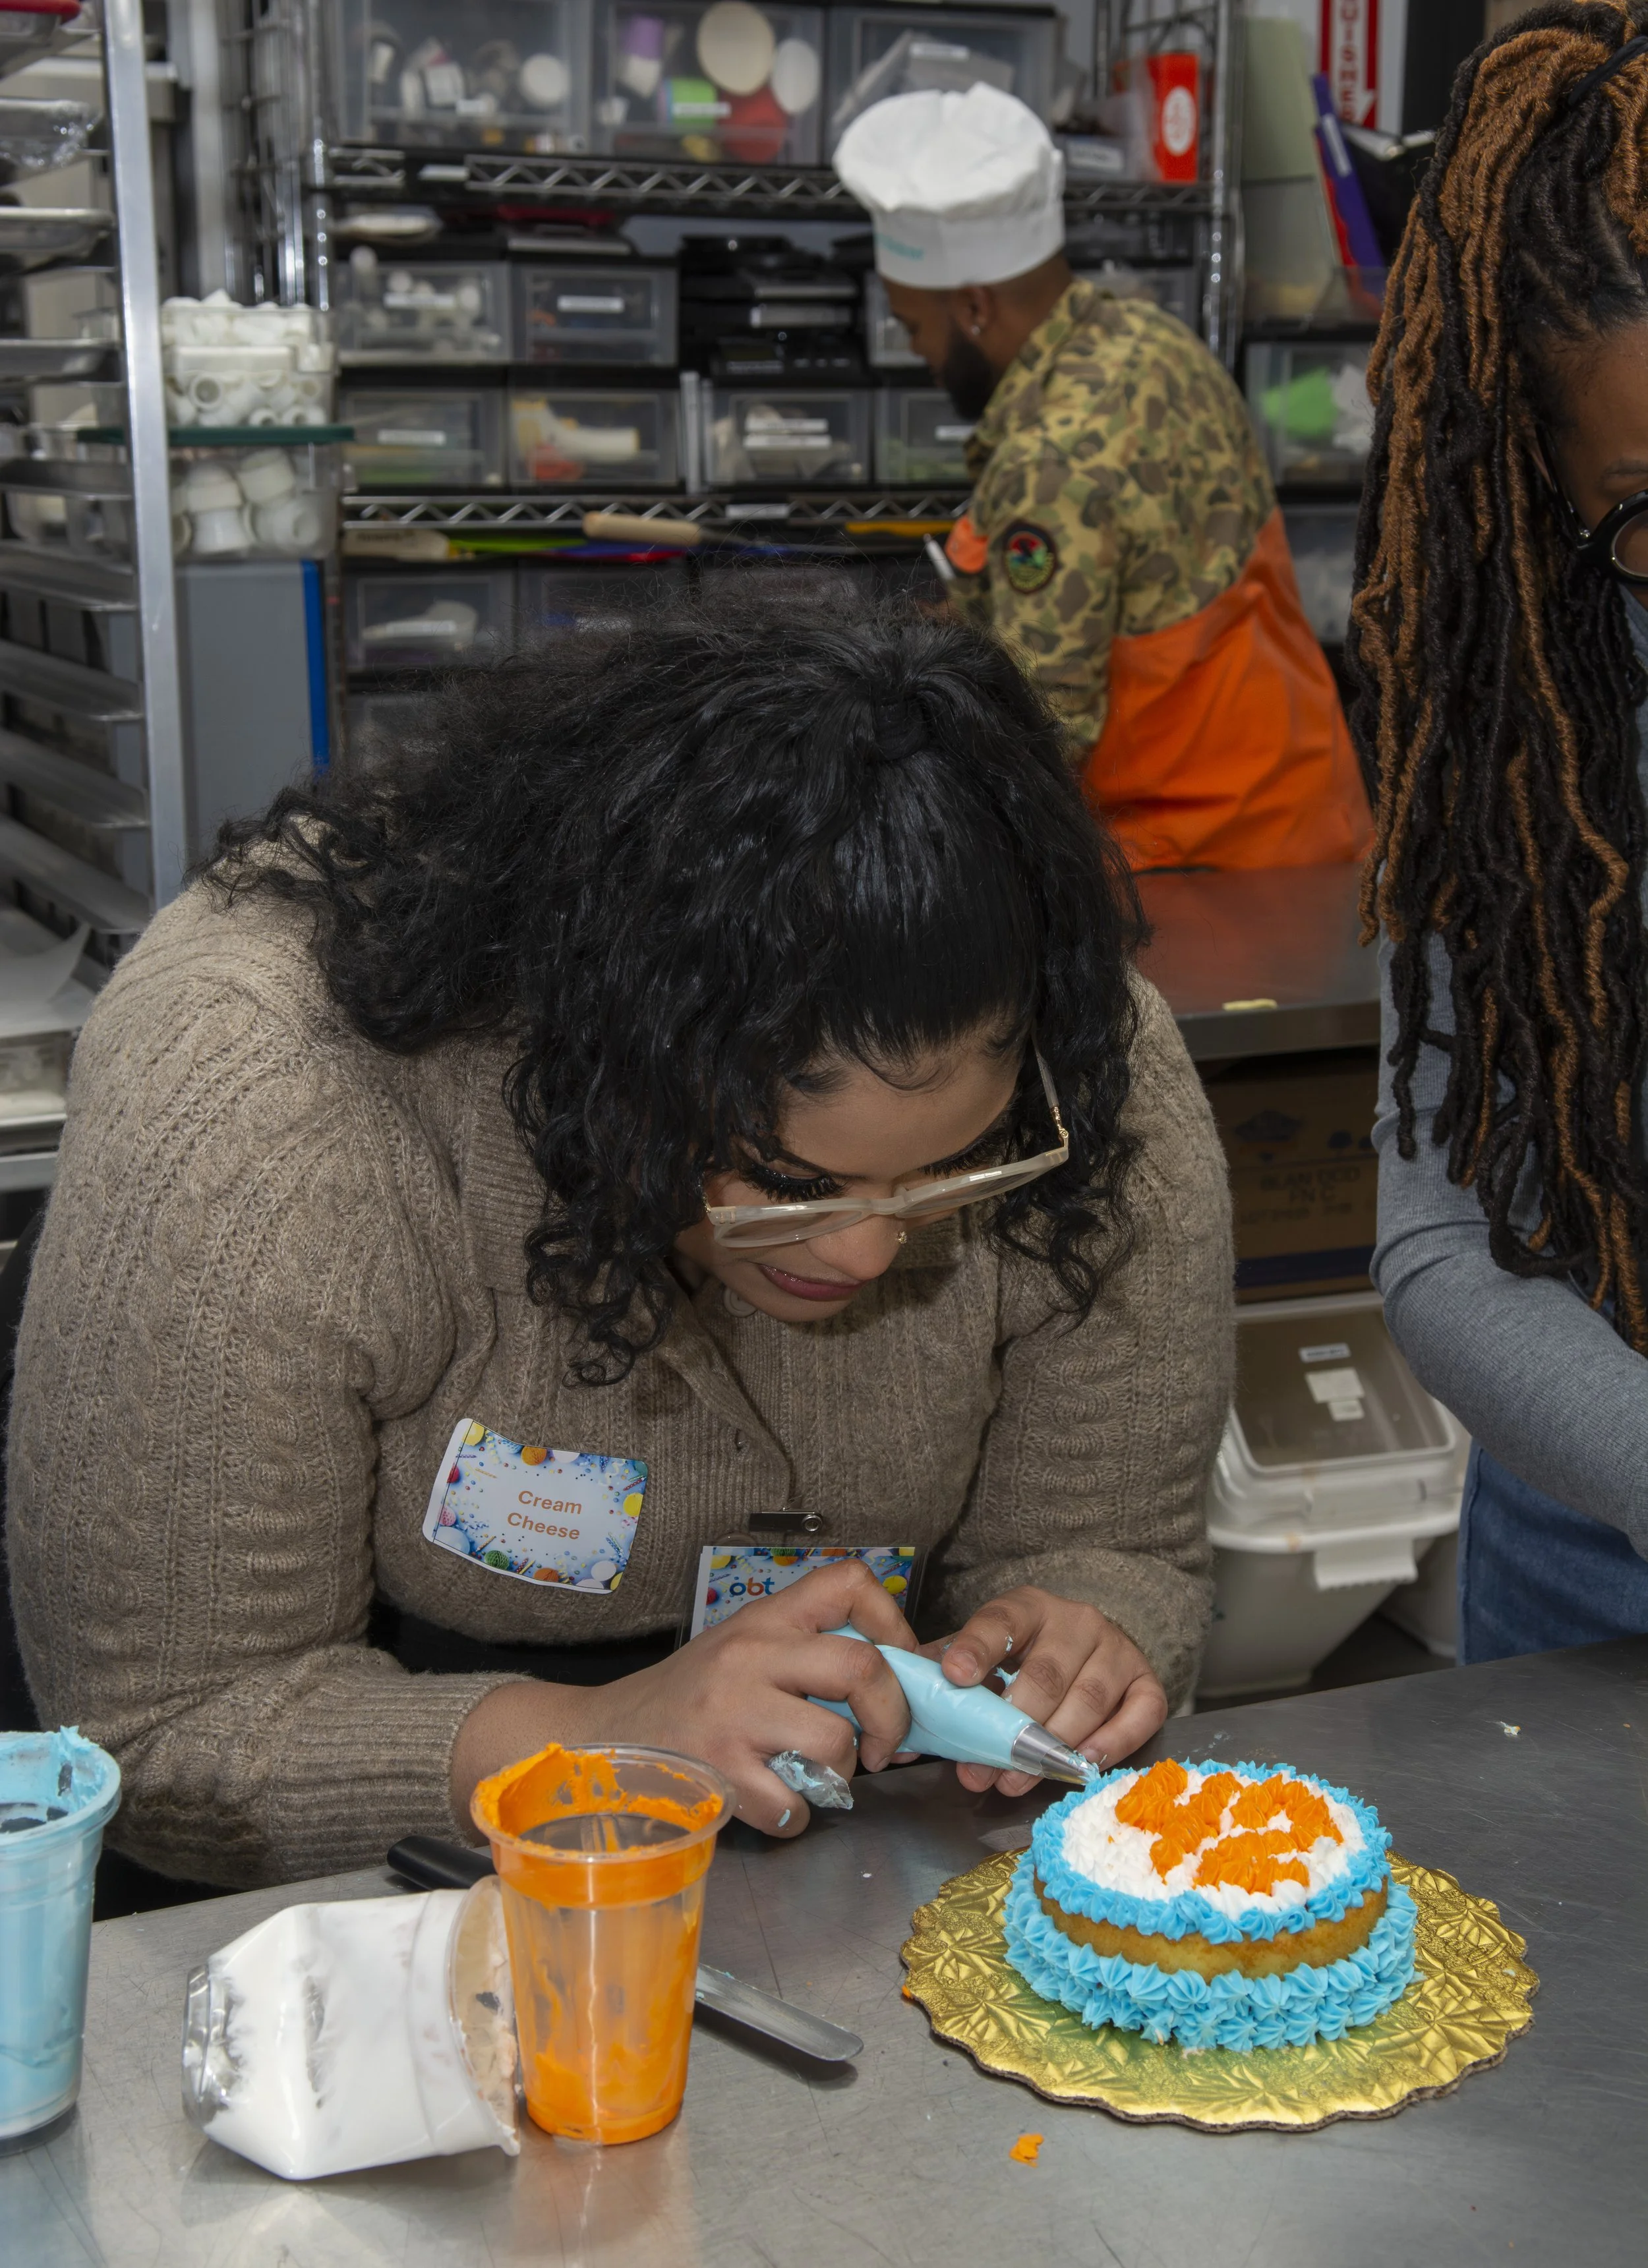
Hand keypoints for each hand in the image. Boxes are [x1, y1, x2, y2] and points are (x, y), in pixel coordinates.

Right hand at [450, 1560, 915, 1838]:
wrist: (600, 1740)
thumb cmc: (687, 1700)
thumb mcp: (743, 1654)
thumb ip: (807, 1656)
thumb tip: (900, 1686)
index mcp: (763, 1620)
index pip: (850, 1582)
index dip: (894, 1624)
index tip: (900, 1666)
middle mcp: (749, 1656)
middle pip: (862, 1666)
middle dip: (894, 1715)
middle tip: (886, 1746)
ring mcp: (732, 1714)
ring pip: (836, 1743)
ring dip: (841, 1775)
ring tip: (812, 1776)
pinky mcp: (716, 1773)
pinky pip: (794, 1805)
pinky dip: (796, 1817)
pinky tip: (773, 1806)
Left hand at [926, 1587, 1166, 1795]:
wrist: (1089, 1646)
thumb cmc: (1024, 1659)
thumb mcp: (984, 1654)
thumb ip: (945, 1680)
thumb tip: (900, 1725)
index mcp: (1028, 1607)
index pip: (1000, 1621)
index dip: (976, 1648)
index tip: (954, 1675)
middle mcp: (1077, 1621)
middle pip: (1046, 1673)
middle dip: (1011, 1728)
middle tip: (981, 1768)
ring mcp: (1118, 1650)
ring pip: (1089, 1698)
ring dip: (1052, 1746)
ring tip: (1016, 1779)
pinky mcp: (1148, 1682)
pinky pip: (1139, 1716)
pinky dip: (1111, 1743)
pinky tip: (1081, 1764)